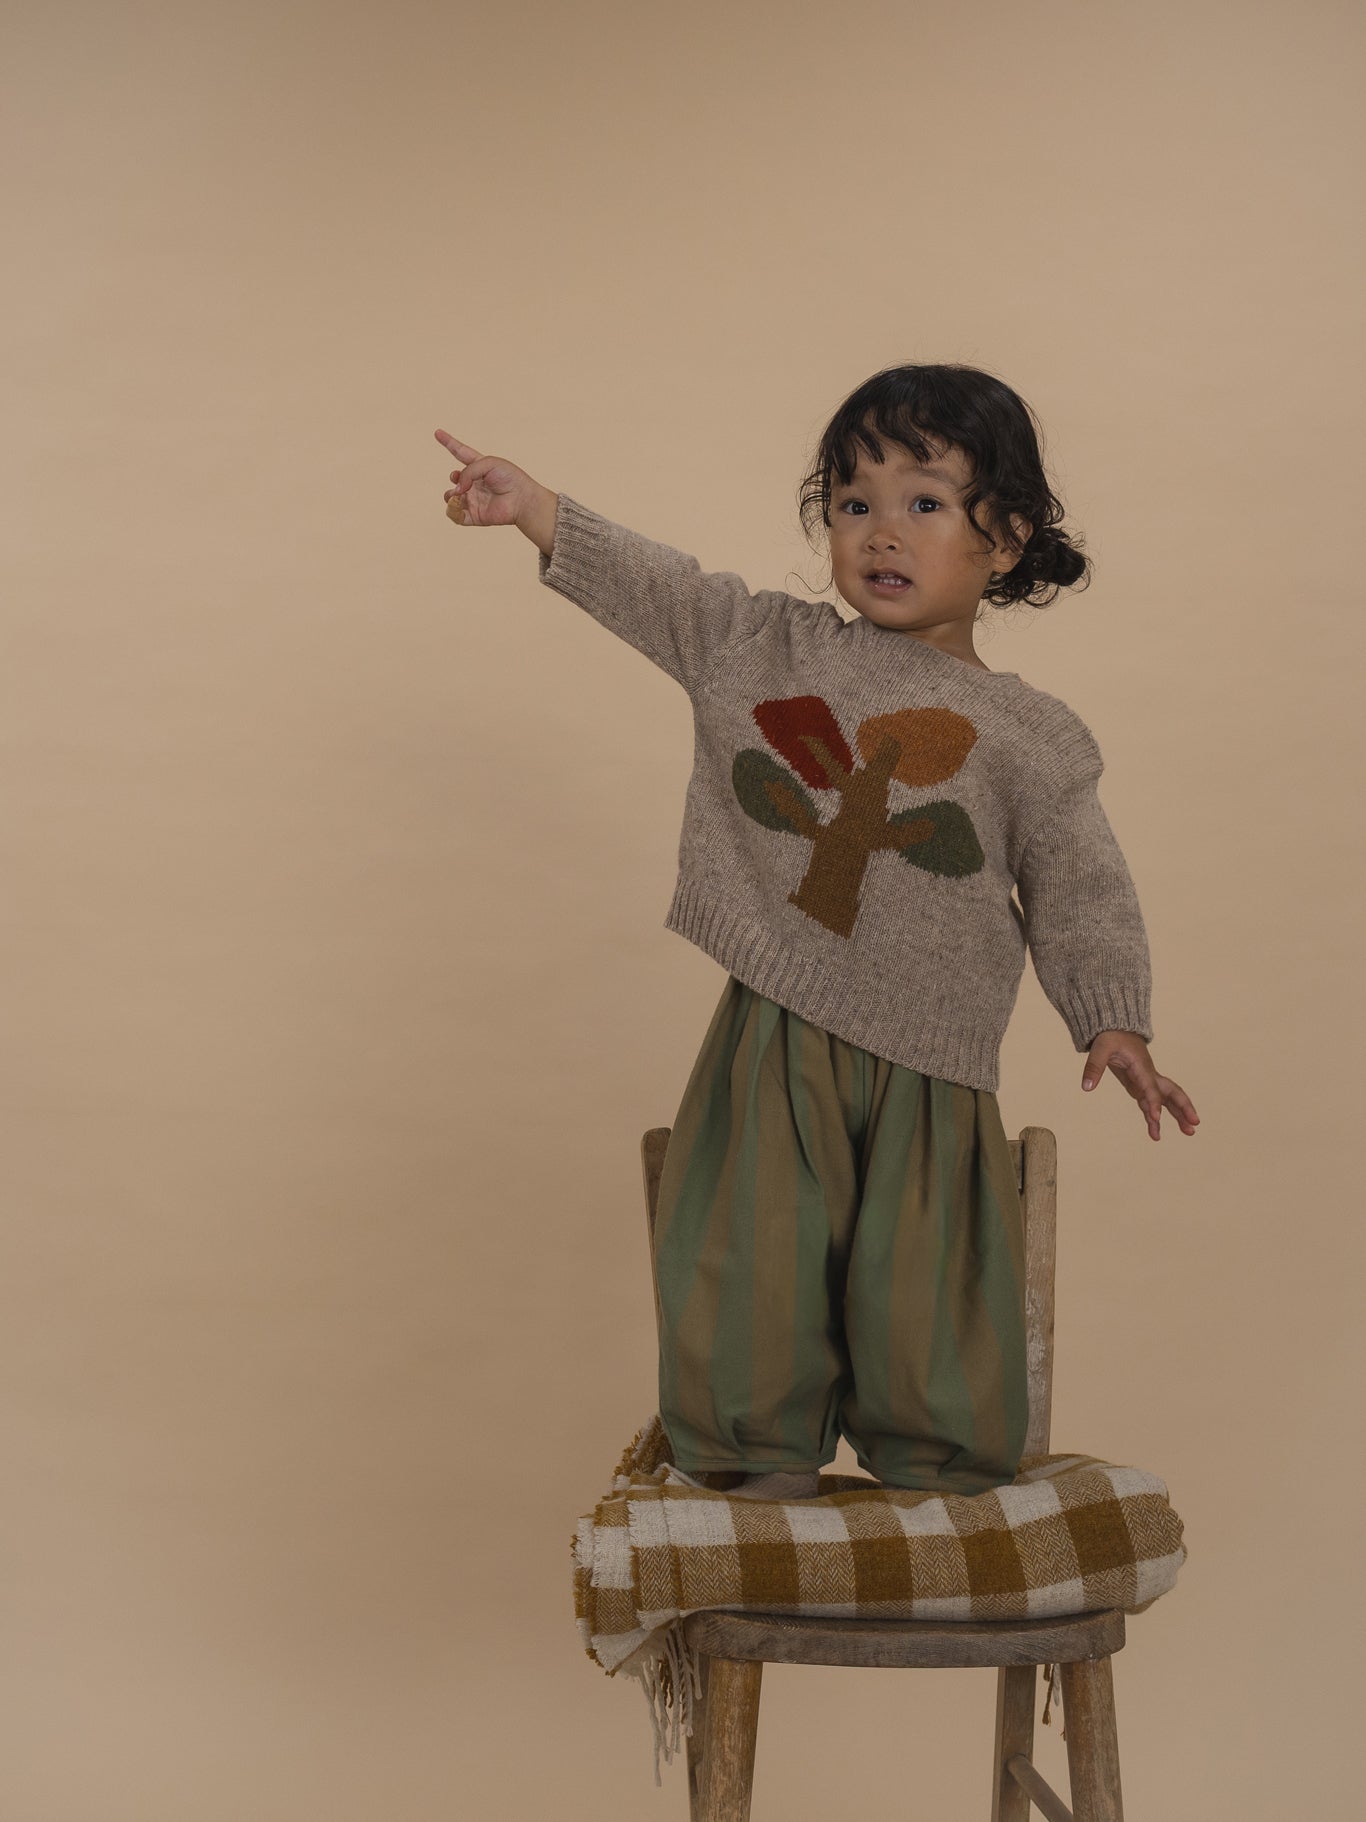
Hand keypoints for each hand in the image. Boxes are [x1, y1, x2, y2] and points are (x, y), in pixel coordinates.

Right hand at [434, 429, 539, 527]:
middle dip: (454, 477)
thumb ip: (468, 472)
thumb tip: (457, 490)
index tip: (437, 432)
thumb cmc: (510, 478)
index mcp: (479, 467)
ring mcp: (474, 499)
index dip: (449, 443)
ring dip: (450, 496)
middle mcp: (475, 483)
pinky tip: (457, 507)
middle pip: (455, 478)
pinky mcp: (475, 515)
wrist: (522, 499)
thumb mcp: (488, 463)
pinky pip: (456, 516)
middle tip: (461, 479)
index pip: (461, 453)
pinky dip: (453, 512)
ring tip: (458, 495)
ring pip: (451, 498)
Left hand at [1081, 1032, 1199, 1140]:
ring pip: (1166, 1100)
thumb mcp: (1100, 1048)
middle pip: (1172, 1092)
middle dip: (1184, 1108)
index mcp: (1141, 1066)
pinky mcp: (1140, 1086)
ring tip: (1189, 1133)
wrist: (1115, 1028)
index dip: (1153, 1102)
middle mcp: (1148, 1075)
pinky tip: (1155, 1134)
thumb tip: (1086, 1088)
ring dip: (1177, 1116)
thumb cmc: (1110, 1036)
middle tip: (1194, 1124)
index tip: (1156, 1118)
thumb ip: (1094, 1067)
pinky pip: (1150, 1104)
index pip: (1150, 1087)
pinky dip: (1154, 1118)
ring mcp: (1146, 1081)